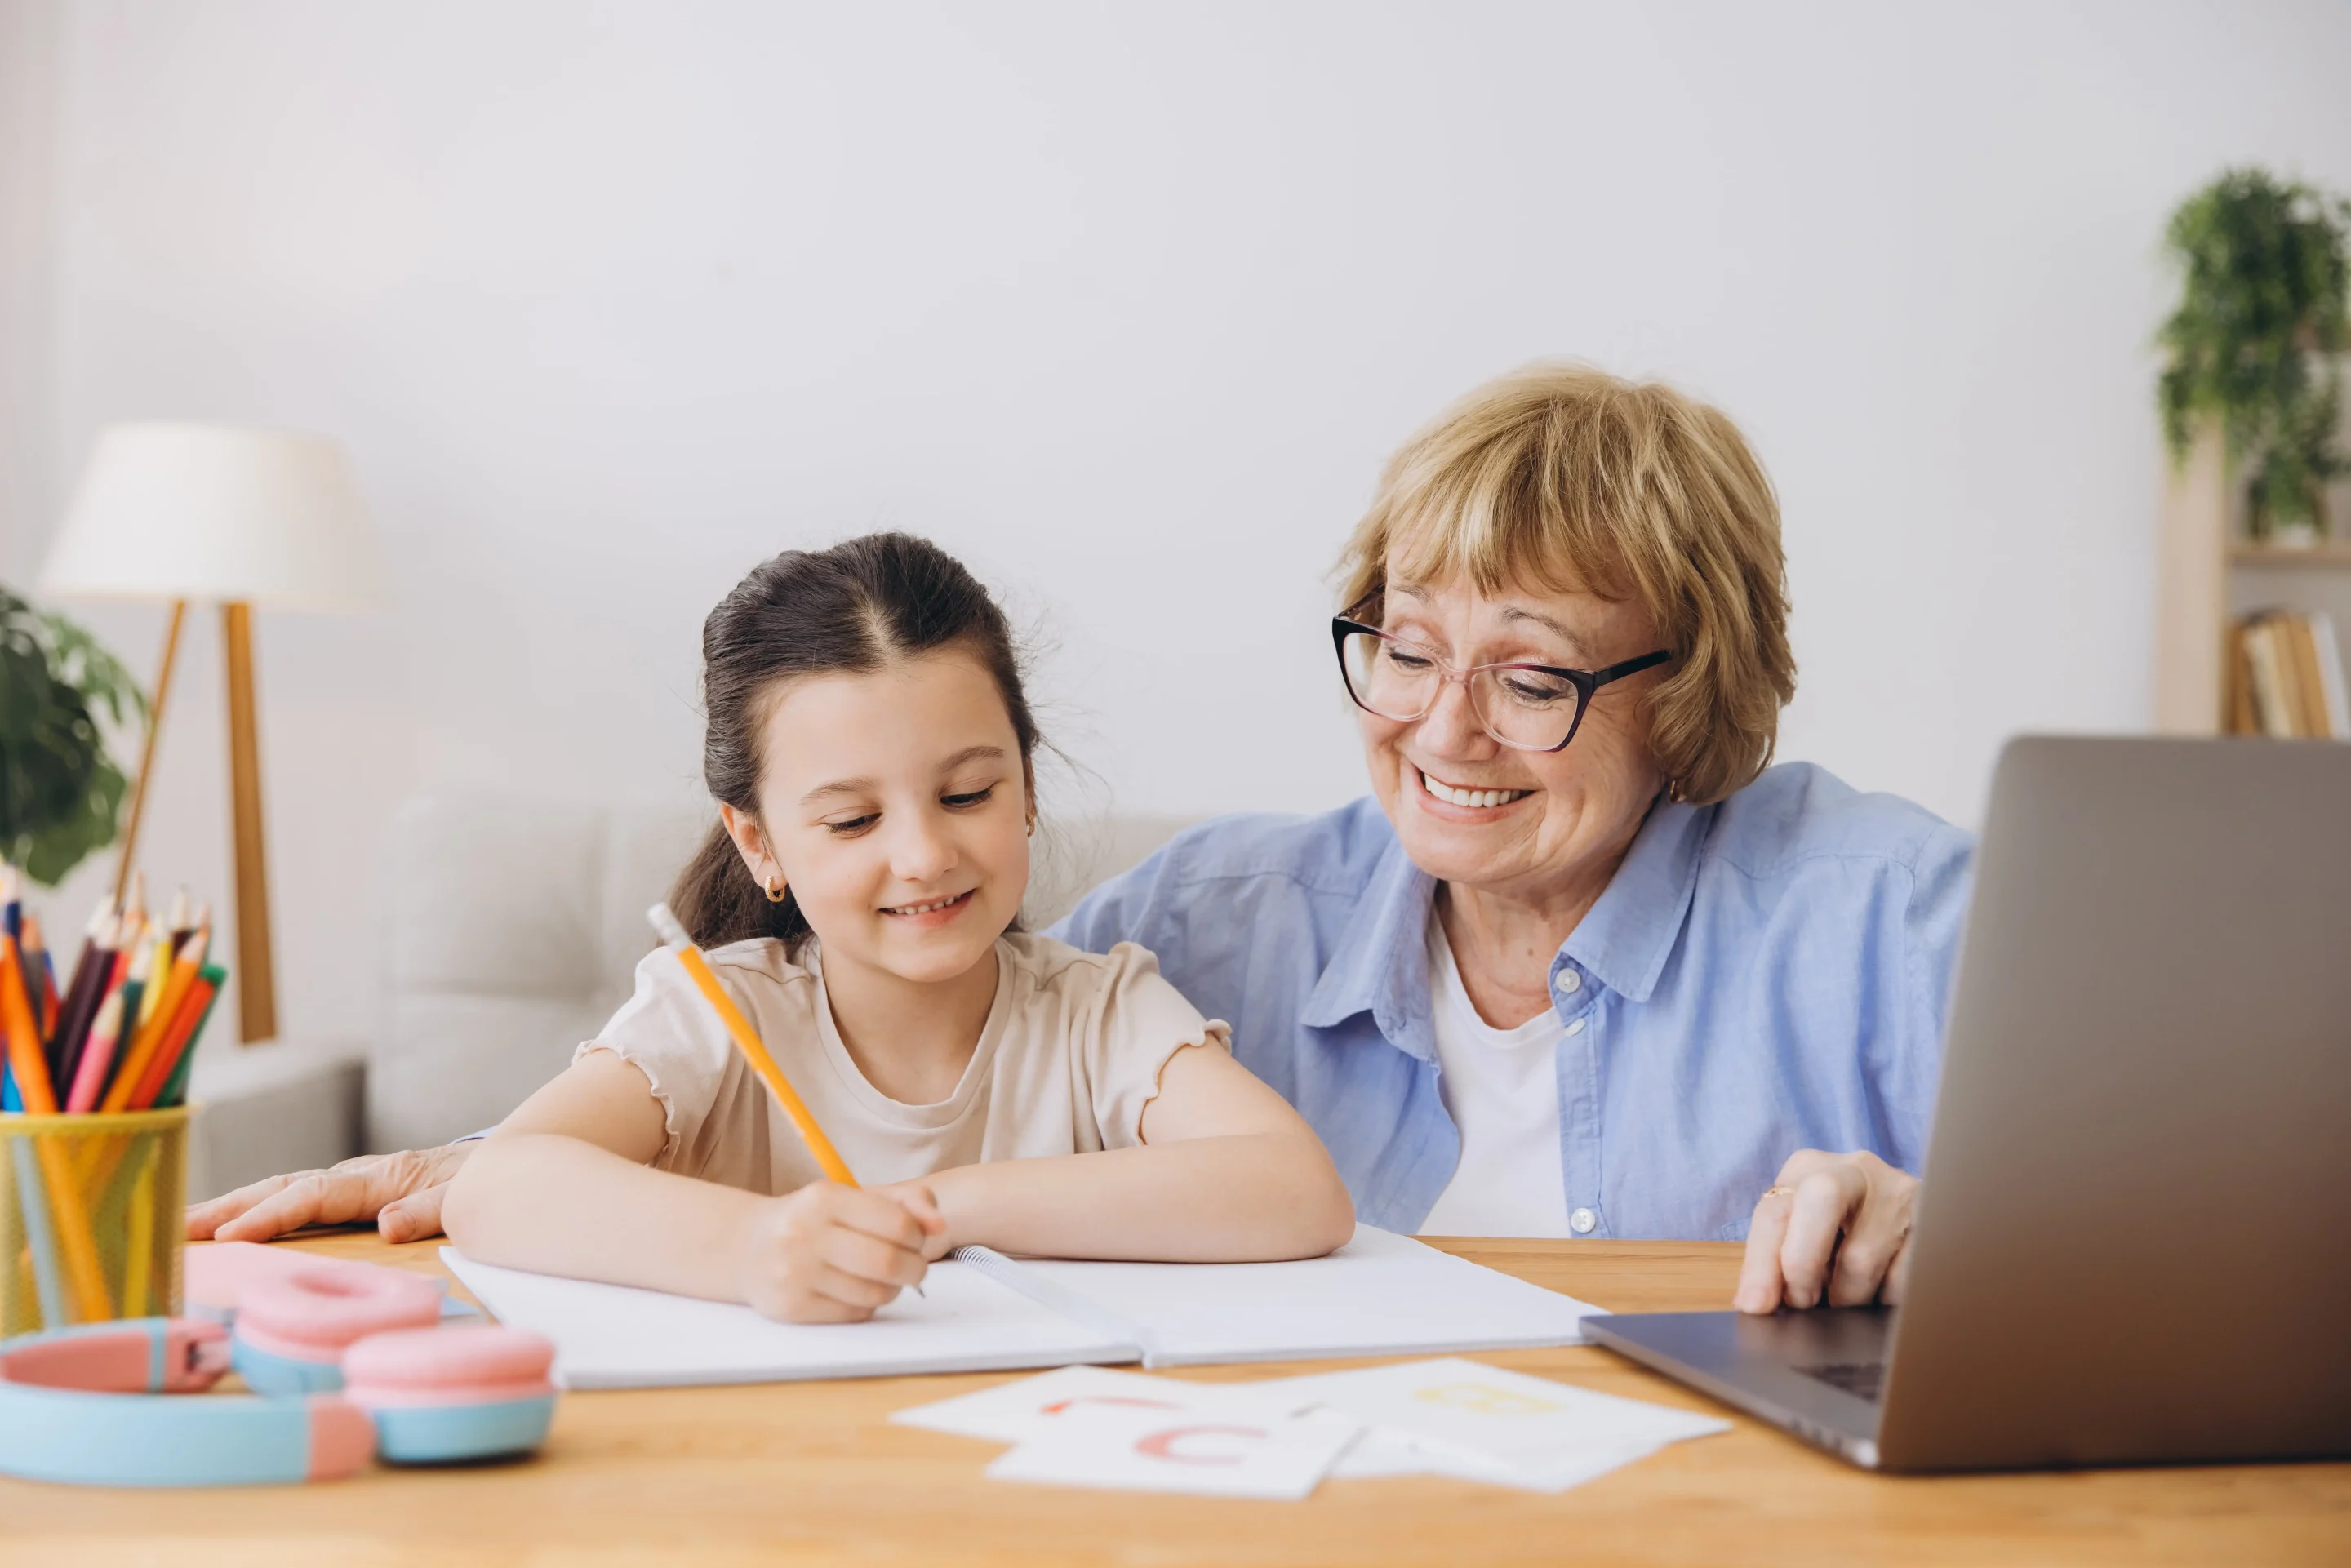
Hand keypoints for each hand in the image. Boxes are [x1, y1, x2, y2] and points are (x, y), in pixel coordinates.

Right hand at [185, 1144, 474, 1244]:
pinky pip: (300, 1198)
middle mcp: (361, 1175)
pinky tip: (233, 1225)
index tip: (231, 1236)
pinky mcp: (355, 1191)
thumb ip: (434, 1210)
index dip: (272, 1215)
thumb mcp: (471, 1196)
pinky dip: (263, 1208)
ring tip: (185, 1226)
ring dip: (237, 1205)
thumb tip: (388, 1226)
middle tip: (178, 1227)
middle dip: (232, 1206)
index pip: (315, 1195)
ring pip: (285, 1188)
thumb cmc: (488, 1180)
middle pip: (285, 1186)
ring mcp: (354, 1182)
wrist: (506, 1162)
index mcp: (384, 1178)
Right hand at [734, 1181, 946, 1323]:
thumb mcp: (853, 1198)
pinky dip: (867, 1306)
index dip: (918, 1237)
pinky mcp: (791, 1306)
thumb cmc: (812, 1220)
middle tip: (913, 1267)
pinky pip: (853, 1314)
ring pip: (874, 1294)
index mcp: (824, 1198)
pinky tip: (856, 1291)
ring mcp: (795, 1273)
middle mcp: (805, 1233)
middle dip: (914, 1269)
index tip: (915, 1240)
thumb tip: (939, 1225)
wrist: (746, 1247)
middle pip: (889, 1263)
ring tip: (883, 1279)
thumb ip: (905, 1201)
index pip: (897, 1223)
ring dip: (892, 1290)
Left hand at [1733, 1149, 1917, 1313]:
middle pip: (1822, 1199)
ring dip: (1846, 1298)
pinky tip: (1879, 1296)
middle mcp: (1855, 1170)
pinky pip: (1902, 1280)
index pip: (1775, 1210)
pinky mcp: (1935, 1224)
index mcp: (1808, 1168)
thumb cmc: (1839, 1231)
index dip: (1762, 1263)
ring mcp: (1900, 1193)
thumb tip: (1754, 1304)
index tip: (1757, 1305)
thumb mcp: (1801, 1231)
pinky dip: (1883, 1300)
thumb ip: (1774, 1259)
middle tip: (1802, 1303)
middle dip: (1803, 1261)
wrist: (1906, 1214)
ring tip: (1844, 1302)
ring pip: (1862, 1257)